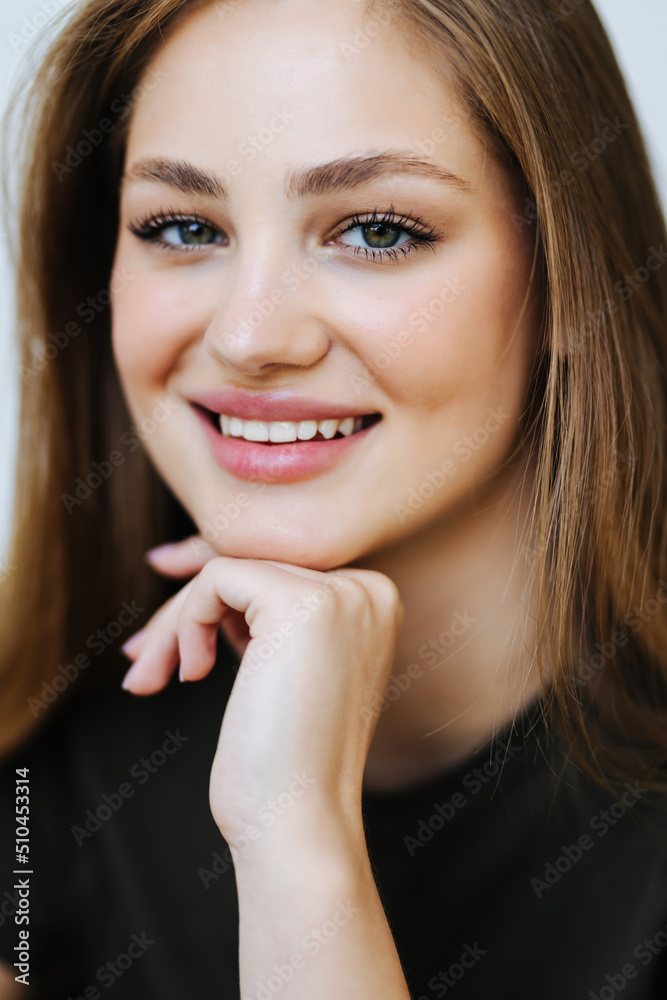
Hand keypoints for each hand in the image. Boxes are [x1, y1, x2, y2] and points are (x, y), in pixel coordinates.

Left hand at [121, 546, 403, 847]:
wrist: (297, 823)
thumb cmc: (281, 765)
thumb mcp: (280, 669)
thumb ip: (262, 615)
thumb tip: (197, 563)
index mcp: (371, 604)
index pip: (276, 567)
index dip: (212, 595)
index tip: (165, 629)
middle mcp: (367, 590)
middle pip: (250, 563)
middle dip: (184, 610)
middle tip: (139, 658)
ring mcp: (340, 594)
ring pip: (227, 568)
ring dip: (176, 623)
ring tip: (151, 675)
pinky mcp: (301, 604)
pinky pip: (217, 578)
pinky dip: (186, 622)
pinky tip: (192, 673)